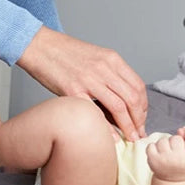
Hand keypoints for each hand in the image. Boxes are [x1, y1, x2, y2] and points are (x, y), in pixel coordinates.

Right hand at [17, 26, 147, 140]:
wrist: (40, 46)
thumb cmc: (64, 53)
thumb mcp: (94, 57)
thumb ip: (109, 74)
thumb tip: (121, 100)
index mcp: (111, 59)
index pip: (138, 86)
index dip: (144, 106)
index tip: (142, 119)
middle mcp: (104, 68)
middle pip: (132, 98)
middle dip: (139, 120)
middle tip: (139, 134)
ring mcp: (89, 79)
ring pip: (119, 107)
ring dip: (128, 126)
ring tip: (131, 138)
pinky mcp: (72, 90)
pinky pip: (95, 112)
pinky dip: (107, 128)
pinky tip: (111, 138)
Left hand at [146, 126, 184, 181]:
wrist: (172, 181)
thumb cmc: (183, 164)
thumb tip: (182, 128)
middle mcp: (178, 158)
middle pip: (176, 138)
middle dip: (175, 141)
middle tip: (175, 150)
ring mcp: (165, 159)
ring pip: (163, 140)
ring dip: (164, 144)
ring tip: (167, 153)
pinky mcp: (153, 160)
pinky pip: (151, 145)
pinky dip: (153, 147)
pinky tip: (158, 154)